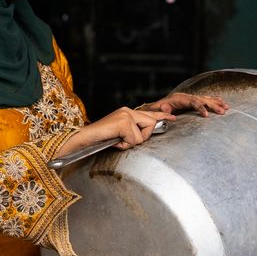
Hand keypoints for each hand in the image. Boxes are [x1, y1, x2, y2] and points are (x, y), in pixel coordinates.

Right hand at [55, 107, 174, 157]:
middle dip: (142, 136)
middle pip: (150, 123)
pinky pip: (134, 139)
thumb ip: (133, 132)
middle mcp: (128, 110)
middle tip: (124, 140)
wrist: (83, 139)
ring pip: (142, 134)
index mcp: (127, 112)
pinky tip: (114, 141)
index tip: (172, 118)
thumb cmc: (100, 140)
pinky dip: (125, 144)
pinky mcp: (124, 122)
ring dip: (131, 142)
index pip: (149, 114)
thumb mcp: (120, 135)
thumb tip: (144, 136)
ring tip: (117, 141)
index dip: (162, 116)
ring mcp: (126, 115)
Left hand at [141, 92, 228, 116]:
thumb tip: (165, 108)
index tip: (207, 115)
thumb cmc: (158, 109)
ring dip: (217, 103)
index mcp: (180, 99)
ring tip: (226, 107)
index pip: (193, 102)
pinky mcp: (194, 100)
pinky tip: (223, 103)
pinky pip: (206, 100)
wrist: (158, 105)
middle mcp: (187, 96)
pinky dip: (215, 101)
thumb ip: (162, 109)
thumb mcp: (158, 109)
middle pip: (203, 99)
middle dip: (213, 105)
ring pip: (206, 99)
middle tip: (222, 112)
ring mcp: (191, 97)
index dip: (200, 108)